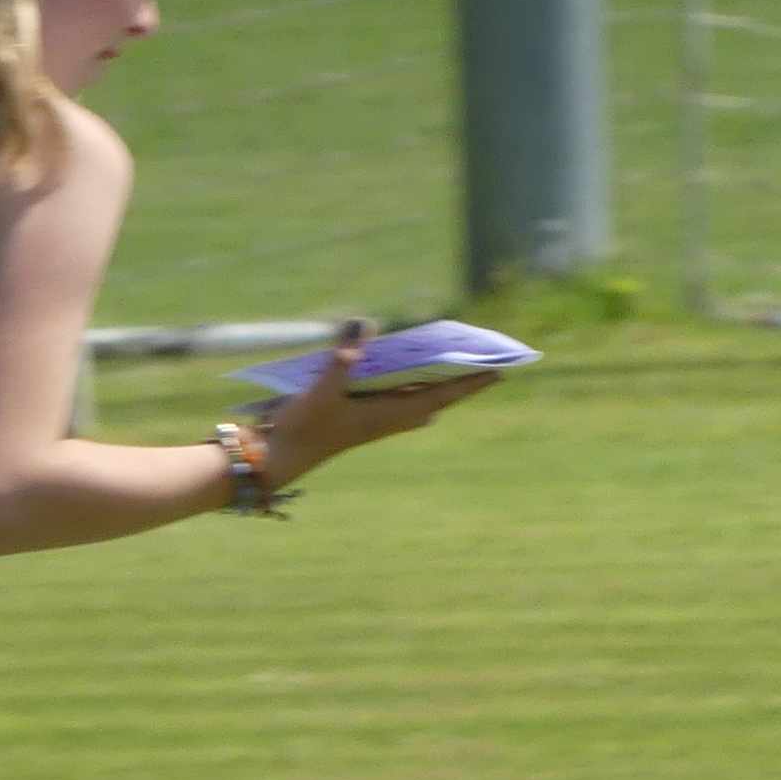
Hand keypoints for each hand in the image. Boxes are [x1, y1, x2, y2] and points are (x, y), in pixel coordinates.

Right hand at [258, 319, 505, 484]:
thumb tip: (364, 323)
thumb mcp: (322, 389)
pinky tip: (412, 375)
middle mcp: (388, 419)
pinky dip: (414, 387)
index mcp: (388, 415)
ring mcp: (375, 421)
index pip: (441, 396)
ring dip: (438, 385)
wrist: (279, 457)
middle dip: (461, 382)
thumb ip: (344, 357)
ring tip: (456, 365)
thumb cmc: (304, 428)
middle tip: (486, 363)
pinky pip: (400, 401)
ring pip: (419, 401)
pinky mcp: (362, 421)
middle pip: (437, 398)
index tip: (501, 371)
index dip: (471, 383)